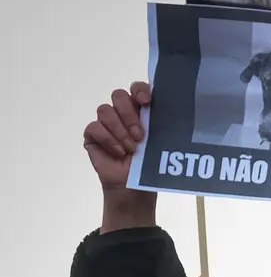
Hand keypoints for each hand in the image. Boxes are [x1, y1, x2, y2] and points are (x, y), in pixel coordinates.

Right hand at [83, 82, 157, 231]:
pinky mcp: (93, 135)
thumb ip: (159, 125)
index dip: (139, 90)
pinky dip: (108, 140)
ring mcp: (106, 123)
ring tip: (132, 148)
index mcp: (141, 111)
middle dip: (129, 114)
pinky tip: (119, 152)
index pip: (136, 89)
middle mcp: (122, 113)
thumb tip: (171, 111)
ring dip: (119, 130)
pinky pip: (94, 127)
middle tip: (140, 135)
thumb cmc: (150, 165)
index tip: (146, 101)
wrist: (134, 188)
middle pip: (118, 95)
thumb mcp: (159, 143)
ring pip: (105, 110)